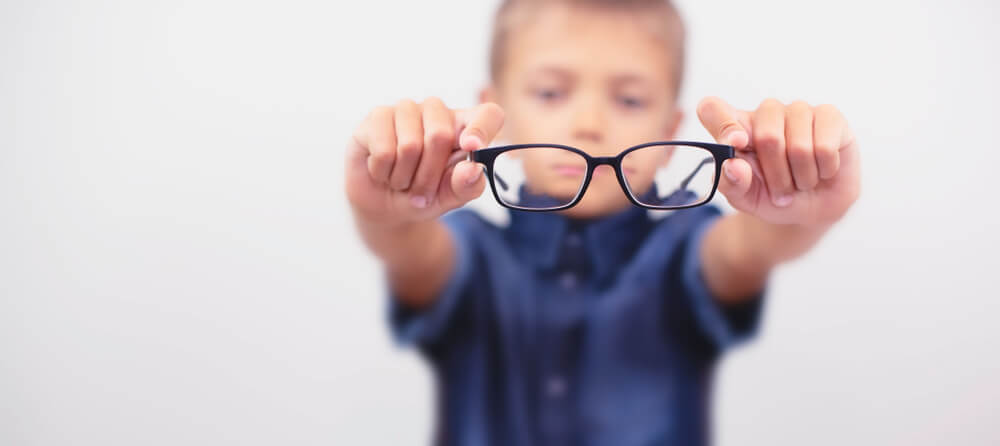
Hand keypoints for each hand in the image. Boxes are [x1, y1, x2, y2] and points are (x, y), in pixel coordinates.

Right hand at [345, 98, 504, 225]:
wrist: (385, 205)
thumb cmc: (424, 195)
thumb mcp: (449, 198)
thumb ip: (466, 186)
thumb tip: (473, 169)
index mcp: (466, 127)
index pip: (488, 114)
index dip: (482, 128)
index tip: (472, 147)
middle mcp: (438, 111)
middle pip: (440, 135)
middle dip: (429, 176)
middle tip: (422, 192)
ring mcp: (406, 109)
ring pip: (409, 145)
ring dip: (404, 178)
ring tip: (401, 180)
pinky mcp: (377, 116)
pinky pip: (383, 150)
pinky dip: (383, 172)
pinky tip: (382, 170)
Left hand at [697, 97, 859, 225]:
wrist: (811, 209)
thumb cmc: (771, 197)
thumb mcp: (745, 199)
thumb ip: (732, 184)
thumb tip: (732, 165)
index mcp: (735, 127)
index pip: (712, 108)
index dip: (723, 124)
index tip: (737, 143)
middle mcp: (765, 113)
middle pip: (767, 136)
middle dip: (776, 176)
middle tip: (780, 192)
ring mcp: (798, 111)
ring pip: (799, 146)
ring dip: (801, 177)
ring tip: (801, 181)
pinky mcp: (829, 116)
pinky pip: (825, 147)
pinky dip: (824, 170)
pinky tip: (823, 170)